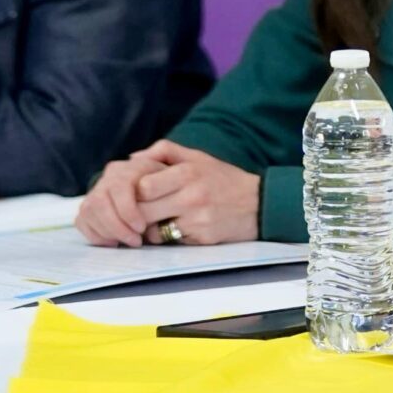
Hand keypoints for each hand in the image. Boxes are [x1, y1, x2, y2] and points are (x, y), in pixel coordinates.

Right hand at [76, 146, 174, 246]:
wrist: (162, 191)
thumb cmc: (171, 188)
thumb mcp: (175, 181)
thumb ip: (166, 181)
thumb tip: (146, 190)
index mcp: (130, 168)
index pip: (119, 188)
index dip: (128, 210)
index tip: (142, 227)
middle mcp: (110, 176)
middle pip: (100, 202)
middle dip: (117, 226)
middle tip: (136, 241)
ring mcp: (96, 190)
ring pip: (89, 212)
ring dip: (108, 232)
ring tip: (129, 242)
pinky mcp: (88, 207)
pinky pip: (81, 221)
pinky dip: (96, 235)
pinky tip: (115, 242)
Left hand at [127, 140, 260, 245]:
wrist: (259, 203)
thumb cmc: (224, 179)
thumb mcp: (198, 157)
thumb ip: (165, 151)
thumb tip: (133, 159)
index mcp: (188, 172)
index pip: (143, 186)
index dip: (135, 192)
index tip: (139, 194)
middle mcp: (191, 195)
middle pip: (143, 210)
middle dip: (138, 213)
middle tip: (141, 211)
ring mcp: (197, 218)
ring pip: (152, 230)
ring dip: (150, 228)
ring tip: (159, 220)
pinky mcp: (202, 238)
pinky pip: (171, 242)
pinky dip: (169, 237)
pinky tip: (179, 228)